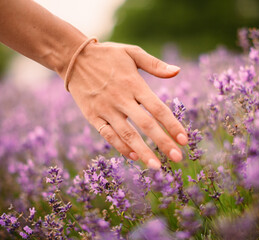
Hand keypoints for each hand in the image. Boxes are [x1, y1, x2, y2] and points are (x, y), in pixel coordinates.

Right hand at [67, 41, 187, 168]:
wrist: (74, 58)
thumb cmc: (107, 55)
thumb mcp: (131, 52)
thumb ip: (155, 64)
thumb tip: (178, 71)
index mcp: (133, 83)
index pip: (158, 108)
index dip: (172, 125)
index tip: (184, 140)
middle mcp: (121, 98)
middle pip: (146, 125)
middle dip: (163, 143)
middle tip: (178, 158)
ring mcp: (106, 109)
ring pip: (127, 134)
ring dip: (143, 151)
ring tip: (157, 167)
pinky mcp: (93, 116)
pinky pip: (108, 135)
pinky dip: (121, 147)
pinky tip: (134, 157)